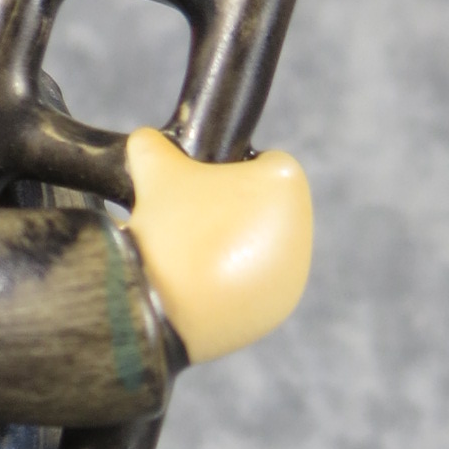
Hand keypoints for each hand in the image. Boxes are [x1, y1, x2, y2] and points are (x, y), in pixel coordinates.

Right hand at [123, 127, 312, 363]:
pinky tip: (207, 281)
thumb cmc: (168, 231)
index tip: (203, 188)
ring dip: (236, 243)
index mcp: (284, 180)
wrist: (163, 307)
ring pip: (262, 242)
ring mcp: (296, 268)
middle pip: (262, 203)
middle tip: (195, 224)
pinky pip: (259, 279)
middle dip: (233, 208)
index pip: (262, 161)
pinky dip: (237, 279)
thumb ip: (153, 144)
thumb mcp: (152, 168)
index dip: (228, 171)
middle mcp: (302, 223)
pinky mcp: (283, 302)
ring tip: (196, 255)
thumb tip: (146, 141)